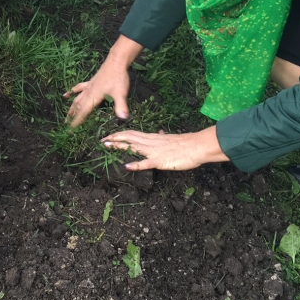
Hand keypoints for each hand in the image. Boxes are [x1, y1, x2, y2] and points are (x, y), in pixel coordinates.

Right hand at [65, 52, 131, 126]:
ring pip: (76, 99)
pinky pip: (78, 88)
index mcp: (94, 97)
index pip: (83, 112)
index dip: (77, 121)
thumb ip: (121, 106)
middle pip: (77, 106)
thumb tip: (123, 118)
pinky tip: (65, 95)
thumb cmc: (118, 78)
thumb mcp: (121, 93)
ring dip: (71, 108)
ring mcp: (88, 87)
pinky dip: (71, 92)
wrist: (116, 62)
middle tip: (66, 125)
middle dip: (72, 117)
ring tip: (66, 115)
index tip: (71, 130)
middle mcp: (88, 93)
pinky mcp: (90, 82)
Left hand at [101, 126, 226, 170]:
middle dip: (114, 138)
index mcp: (153, 137)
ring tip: (107, 146)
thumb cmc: (186, 144)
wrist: (197, 146)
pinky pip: (146, 163)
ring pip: (133, 146)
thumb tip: (160, 133)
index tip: (108, 136)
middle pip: (129, 137)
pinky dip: (135, 164)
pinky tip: (126, 166)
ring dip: (119, 146)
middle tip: (101, 140)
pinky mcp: (160, 160)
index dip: (119, 134)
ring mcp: (154, 151)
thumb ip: (163, 137)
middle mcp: (150, 142)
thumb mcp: (171, 139)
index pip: (132, 133)